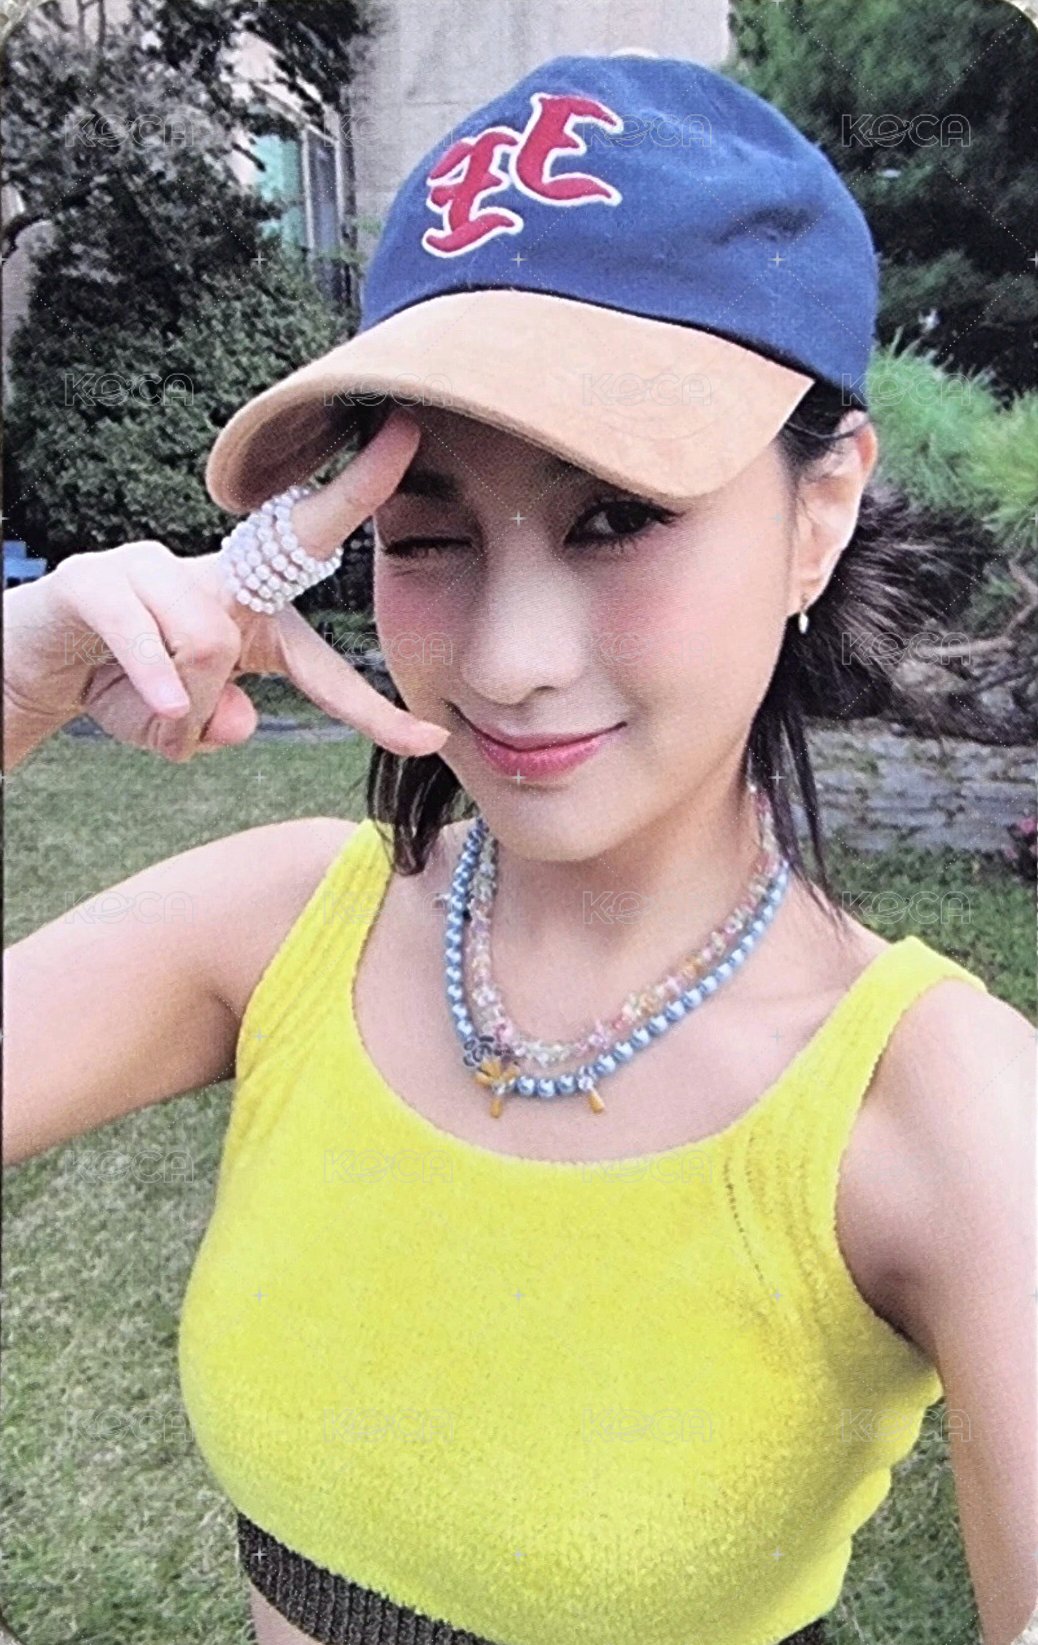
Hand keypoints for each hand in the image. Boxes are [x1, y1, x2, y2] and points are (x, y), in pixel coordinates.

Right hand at [2, 409, 449, 767]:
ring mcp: (155, 568)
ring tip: (150, 714)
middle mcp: (215, 578)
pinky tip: (158, 710)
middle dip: (352, 490)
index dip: (372, 708)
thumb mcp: (181, 732)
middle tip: (400, 437)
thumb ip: (218, 727)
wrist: (31, 672)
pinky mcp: (96, 578)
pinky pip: (147, 635)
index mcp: (251, 622)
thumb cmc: (123, 693)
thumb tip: (238, 716)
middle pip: (297, 539)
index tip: (431, 737)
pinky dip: (156, 685)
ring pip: (209, 642)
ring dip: (181, 706)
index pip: (322, 662)